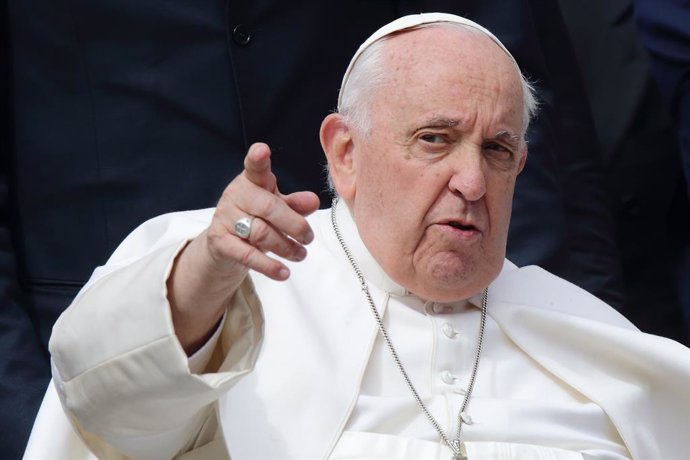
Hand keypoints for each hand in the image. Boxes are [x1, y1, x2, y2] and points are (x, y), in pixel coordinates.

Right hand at [208, 142, 319, 280]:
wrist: (225, 245)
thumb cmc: (256, 218)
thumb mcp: (277, 207)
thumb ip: (295, 203)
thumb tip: (313, 201)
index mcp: (252, 181)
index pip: (255, 168)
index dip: (258, 158)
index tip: (262, 150)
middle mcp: (235, 195)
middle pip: (270, 208)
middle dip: (295, 225)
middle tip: (309, 237)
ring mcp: (225, 218)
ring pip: (262, 234)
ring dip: (286, 247)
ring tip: (301, 254)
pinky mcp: (219, 241)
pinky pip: (247, 255)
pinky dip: (269, 266)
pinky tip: (284, 272)